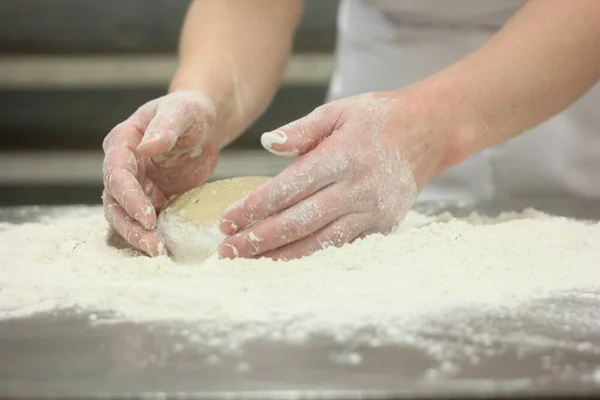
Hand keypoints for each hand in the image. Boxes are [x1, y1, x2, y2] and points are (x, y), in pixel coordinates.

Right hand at [102, 90, 218, 255]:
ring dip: (138, 236)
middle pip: (115, 202)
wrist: (204, 126)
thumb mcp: (182, 111)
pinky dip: (153, 235)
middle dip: (131, 226)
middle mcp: (123, 167)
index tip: (148, 217)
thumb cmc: (191, 111)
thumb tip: (145, 147)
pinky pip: (147, 221)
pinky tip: (168, 247)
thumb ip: (165, 127)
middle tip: (153, 246)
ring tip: (159, 252)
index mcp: (123, 143)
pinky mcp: (153, 199)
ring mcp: (136, 186)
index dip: (130, 198)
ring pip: (126, 217)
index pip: (117, 174)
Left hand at [219, 90, 451, 259]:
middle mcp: (358, 187)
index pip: (289, 187)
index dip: (255, 208)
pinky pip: (341, 247)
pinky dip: (311, 257)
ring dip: (281, 256)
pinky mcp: (383, 226)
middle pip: (300, 221)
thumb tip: (266, 144)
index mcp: (342, 156)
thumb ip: (301, 129)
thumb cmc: (378, 119)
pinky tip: (286, 263)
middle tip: (227, 251)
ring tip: (249, 263)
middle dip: (260, 239)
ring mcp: (373, 211)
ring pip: (320, 242)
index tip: (227, 221)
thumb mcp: (339, 111)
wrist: (429, 132)